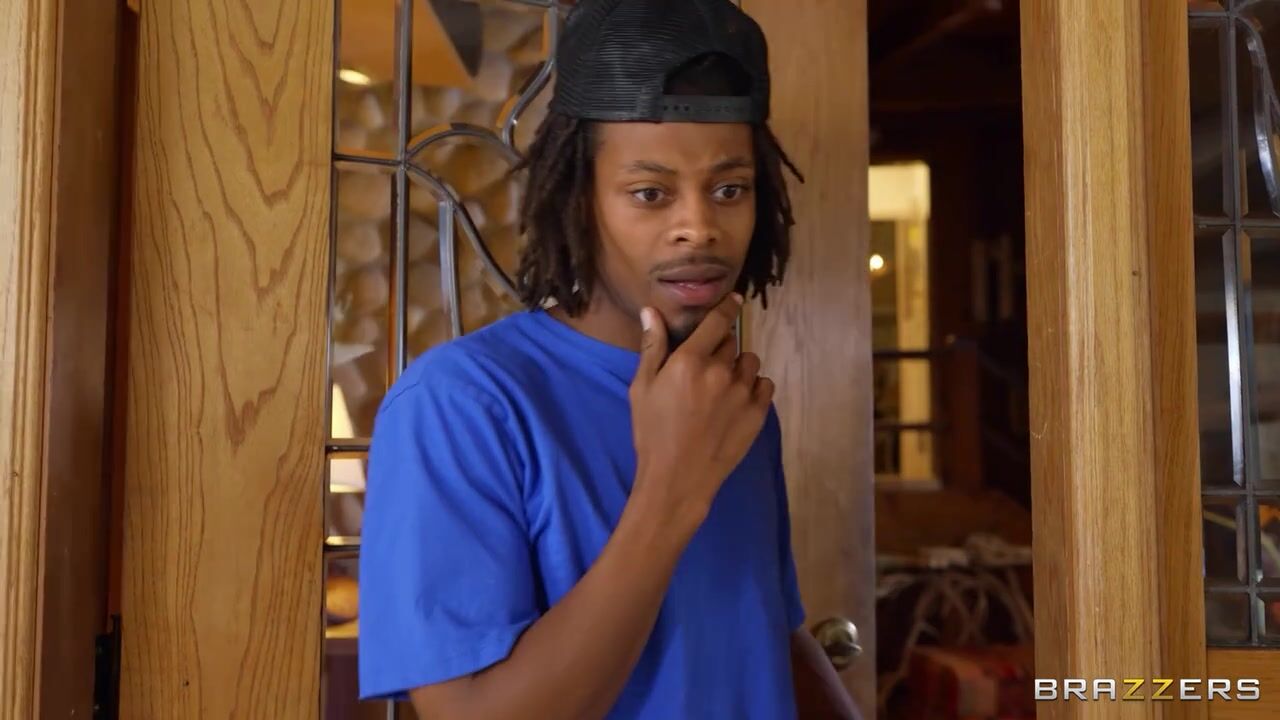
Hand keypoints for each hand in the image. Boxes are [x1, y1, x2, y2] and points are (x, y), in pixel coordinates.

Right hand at [627, 294, 775, 534]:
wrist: (677, 478)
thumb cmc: (652, 433)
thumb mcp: (642, 388)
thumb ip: (652, 347)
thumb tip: (651, 312)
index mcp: (689, 361)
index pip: (717, 321)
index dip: (727, 307)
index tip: (733, 300)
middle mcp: (719, 371)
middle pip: (731, 342)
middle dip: (720, 348)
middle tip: (706, 368)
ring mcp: (742, 392)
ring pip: (750, 362)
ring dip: (738, 367)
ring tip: (723, 386)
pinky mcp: (757, 413)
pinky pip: (765, 385)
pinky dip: (754, 387)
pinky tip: (737, 400)